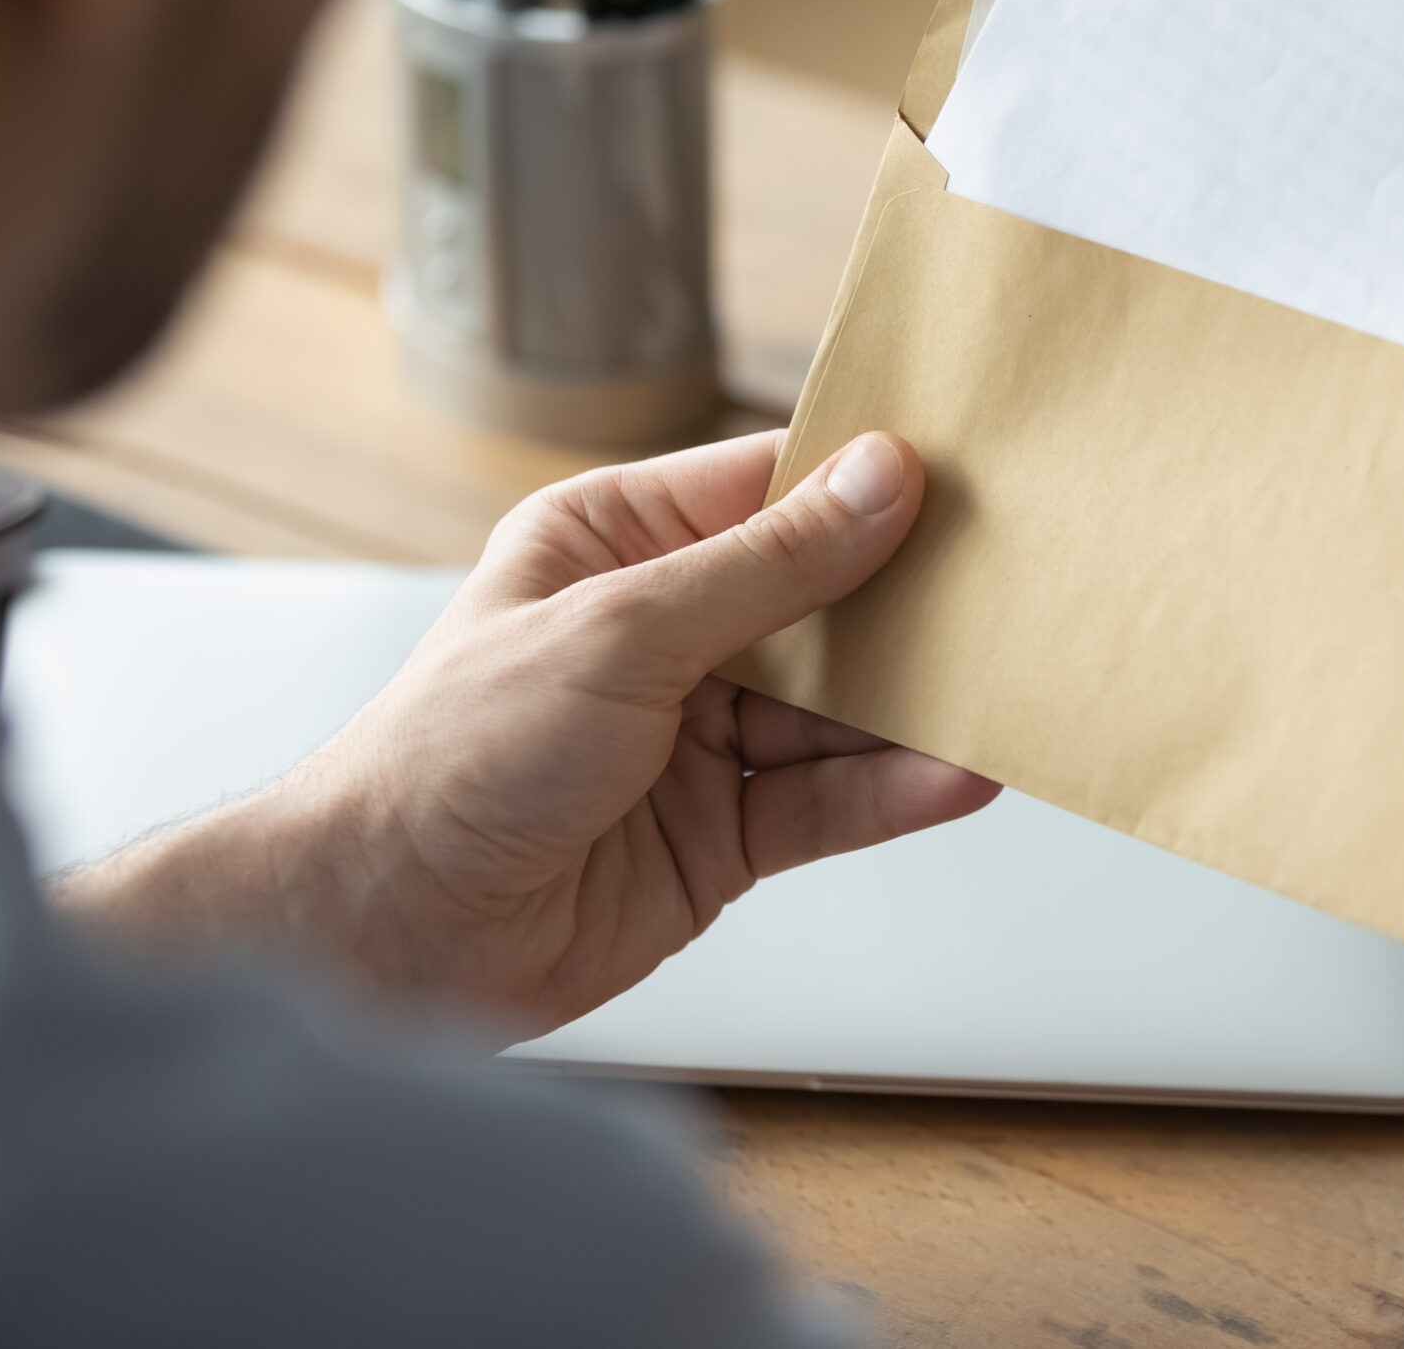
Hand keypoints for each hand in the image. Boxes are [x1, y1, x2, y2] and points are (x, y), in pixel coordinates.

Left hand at [54, 430, 997, 1039]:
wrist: (389, 936)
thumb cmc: (449, 759)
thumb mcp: (621, 631)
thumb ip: (767, 566)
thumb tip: (878, 480)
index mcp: (615, 544)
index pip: (767, 488)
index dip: (863, 479)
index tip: (966, 468)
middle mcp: (663, 633)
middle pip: (821, 600)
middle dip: (908, 601)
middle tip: (1014, 582)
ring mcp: (697, 738)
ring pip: (838, 707)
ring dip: (916, 706)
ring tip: (1008, 686)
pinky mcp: (723, 834)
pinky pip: (829, 801)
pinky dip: (894, 790)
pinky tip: (960, 774)